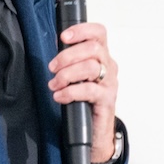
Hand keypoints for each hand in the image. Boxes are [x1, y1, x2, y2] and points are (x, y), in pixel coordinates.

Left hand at [47, 22, 117, 163]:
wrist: (95, 132)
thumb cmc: (85, 101)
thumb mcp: (77, 76)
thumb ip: (71, 59)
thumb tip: (58, 43)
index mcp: (102, 56)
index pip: (99, 33)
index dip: (81, 30)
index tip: (63, 37)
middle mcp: (109, 67)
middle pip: (94, 48)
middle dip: (67, 56)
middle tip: (52, 68)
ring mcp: (110, 83)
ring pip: (92, 67)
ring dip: (67, 74)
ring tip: (54, 84)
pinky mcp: (107, 100)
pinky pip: (90, 90)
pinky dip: (70, 92)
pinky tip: (60, 96)